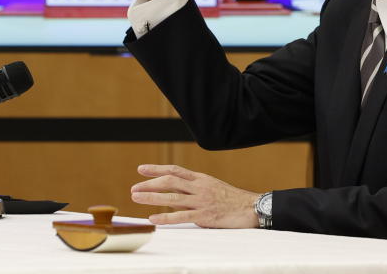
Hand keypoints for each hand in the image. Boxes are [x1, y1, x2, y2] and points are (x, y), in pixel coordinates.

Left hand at [130, 164, 259, 227]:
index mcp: (200, 178)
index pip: (174, 170)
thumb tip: (179, 192)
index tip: (141, 169)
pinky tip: (153, 218)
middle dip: (150, 184)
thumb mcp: (213, 186)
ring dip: (152, 197)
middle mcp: (199, 187)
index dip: (157, 169)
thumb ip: (196, 188)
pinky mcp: (205, 215)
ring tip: (136, 197)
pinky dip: (165, 217)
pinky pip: (181, 216)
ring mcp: (201, 201)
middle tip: (134, 188)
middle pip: (169, 181)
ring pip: (172, 197)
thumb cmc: (233, 199)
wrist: (252, 207)